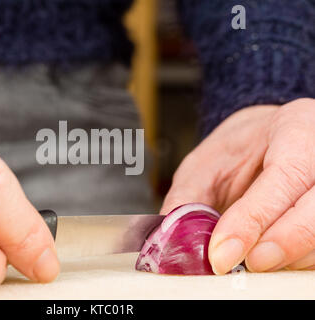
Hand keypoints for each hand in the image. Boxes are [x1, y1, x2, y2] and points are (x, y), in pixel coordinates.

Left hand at [161, 98, 314, 273]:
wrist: (262, 145)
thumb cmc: (237, 152)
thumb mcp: (204, 165)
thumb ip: (188, 198)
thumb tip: (171, 236)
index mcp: (295, 129)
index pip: (285, 175)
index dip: (253, 219)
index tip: (222, 252)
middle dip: (280, 243)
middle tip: (245, 264)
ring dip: (288, 257)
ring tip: (251, 261)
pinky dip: (295, 260)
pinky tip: (269, 259)